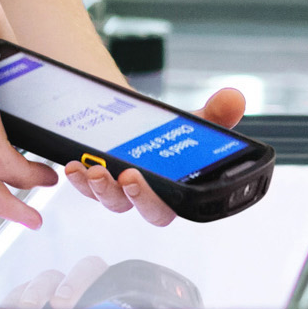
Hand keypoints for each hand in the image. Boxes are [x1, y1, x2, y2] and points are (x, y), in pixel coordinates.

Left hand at [67, 83, 250, 227]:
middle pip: (142, 209)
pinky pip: (86, 187)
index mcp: (175, 190)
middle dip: (133, 196)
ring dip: (99, 188)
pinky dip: (78, 178)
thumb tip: (234, 99)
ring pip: (110, 200)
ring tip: (91, 168)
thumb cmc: (171, 133)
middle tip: (128, 176)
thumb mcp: (193, 121)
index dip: (158, 201)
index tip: (149, 183)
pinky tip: (73, 164)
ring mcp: (119, 189)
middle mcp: (146, 195)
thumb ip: (217, 113)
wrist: (138, 122)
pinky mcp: (96, 180)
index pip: (171, 208)